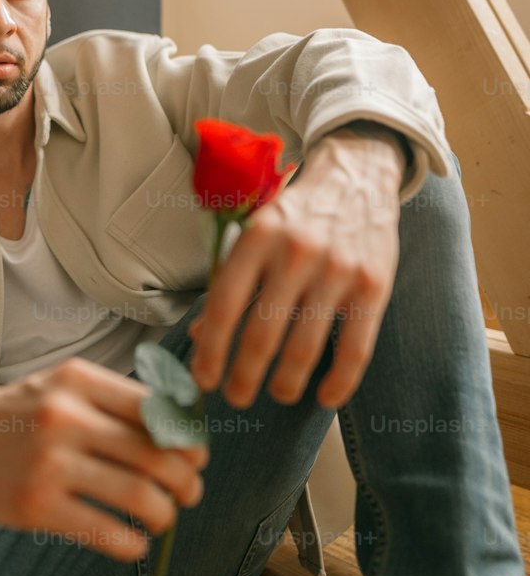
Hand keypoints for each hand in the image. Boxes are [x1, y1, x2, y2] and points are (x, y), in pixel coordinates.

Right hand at [0, 359, 209, 562]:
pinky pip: (107, 532)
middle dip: (186, 481)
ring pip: (140, 496)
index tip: (196, 458)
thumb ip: (117, 403)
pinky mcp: (36, 507)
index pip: (159, 409)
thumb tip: (188, 434)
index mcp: (78, 380)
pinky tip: (134, 542)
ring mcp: (49, 463)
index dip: (190, 439)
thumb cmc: (20, 416)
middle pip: (158, 454)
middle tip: (189, 493)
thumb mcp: (63, 387)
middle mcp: (65, 416)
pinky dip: (133, 544)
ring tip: (162, 517)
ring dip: (165, 514)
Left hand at [188, 131, 402, 410]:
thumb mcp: (256, 233)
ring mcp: (337, 268)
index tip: (204, 379)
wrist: (356, 177)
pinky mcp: (373, 284)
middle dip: (244, 375)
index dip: (211, 350)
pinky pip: (355, 348)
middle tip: (236, 397)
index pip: (225, 305)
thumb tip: (202, 337)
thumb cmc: (296, 214)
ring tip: (277, 394)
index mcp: (257, 236)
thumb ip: (232, 281)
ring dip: (285, 382)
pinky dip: (339, 381)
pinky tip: (325, 398)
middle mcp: (295, 252)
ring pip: (305, 346)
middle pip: (262, 332)